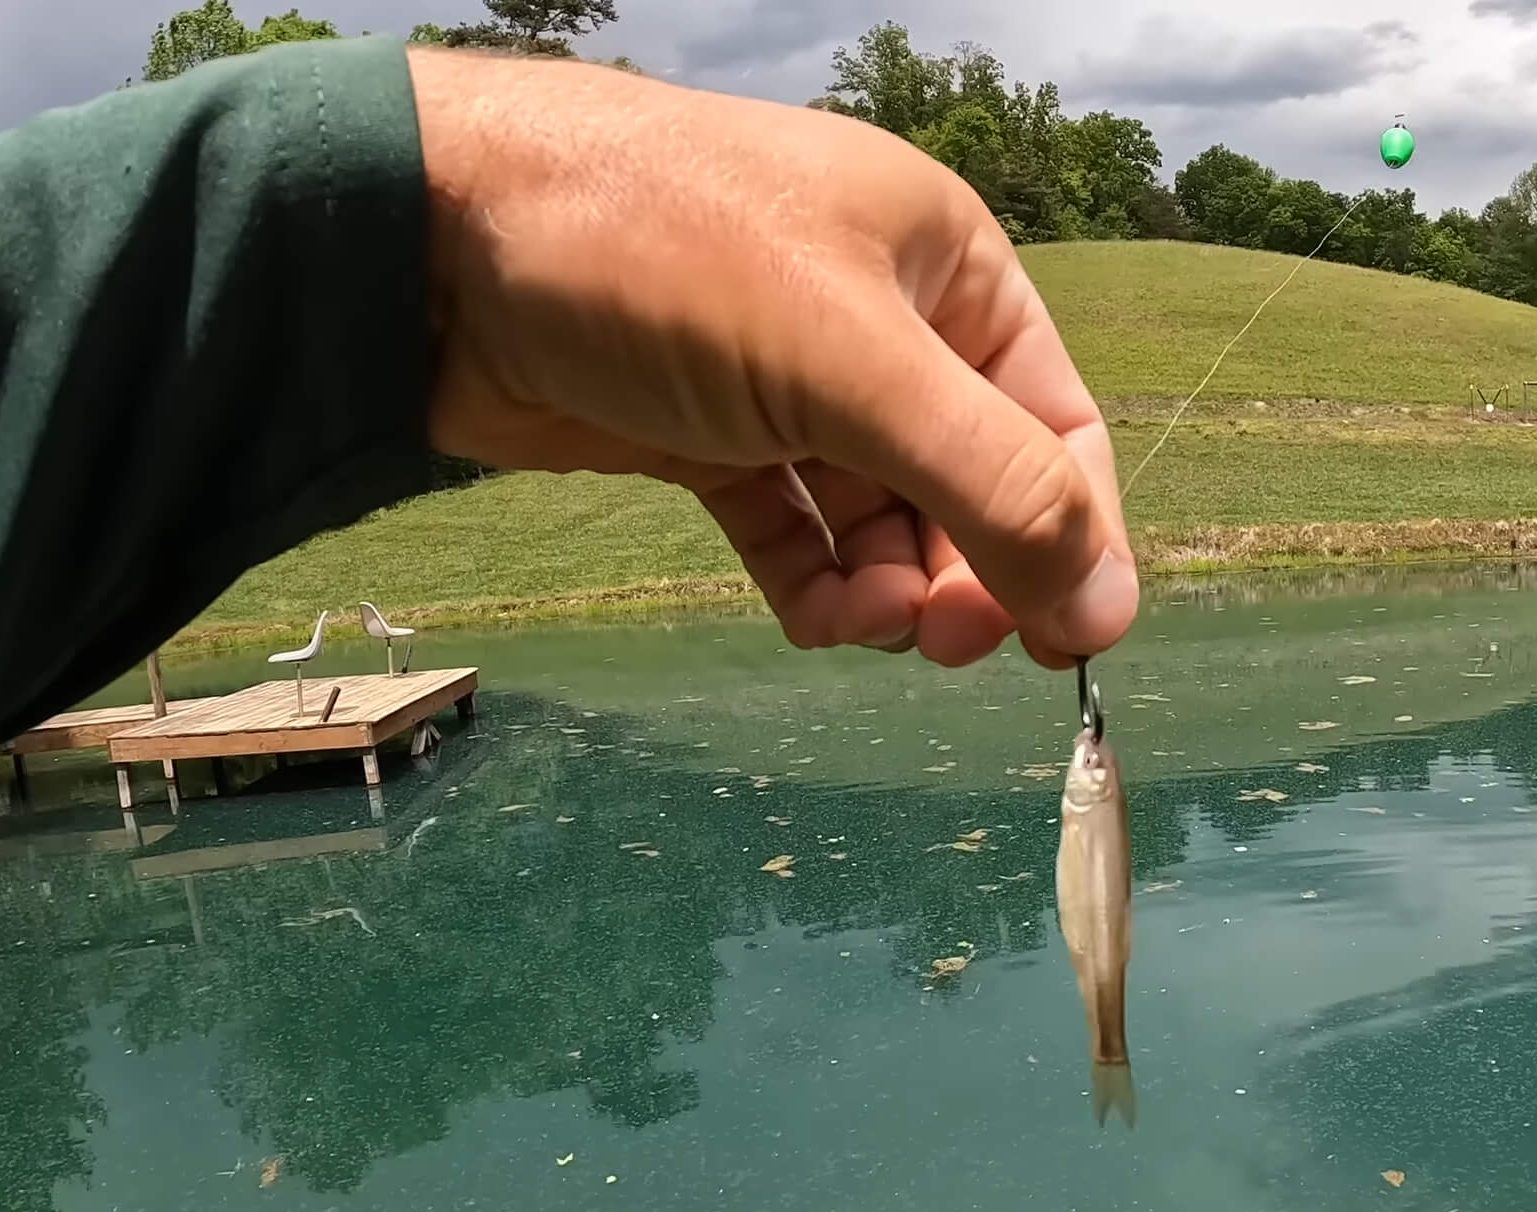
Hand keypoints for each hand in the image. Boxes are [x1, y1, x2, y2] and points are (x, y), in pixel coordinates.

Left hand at [406, 47, 1137, 668]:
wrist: (427, 238)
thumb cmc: (661, 254)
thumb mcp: (854, 365)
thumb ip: (993, 487)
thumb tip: (1109, 610)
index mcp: (949, 267)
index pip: (1056, 428)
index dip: (1074, 539)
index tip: (1062, 649)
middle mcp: (885, 322)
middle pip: (974, 486)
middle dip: (967, 574)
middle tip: (937, 645)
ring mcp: (792, 382)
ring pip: (885, 521)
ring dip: (887, 590)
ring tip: (851, 621)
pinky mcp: (710, 436)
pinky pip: (796, 532)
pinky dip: (814, 584)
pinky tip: (810, 617)